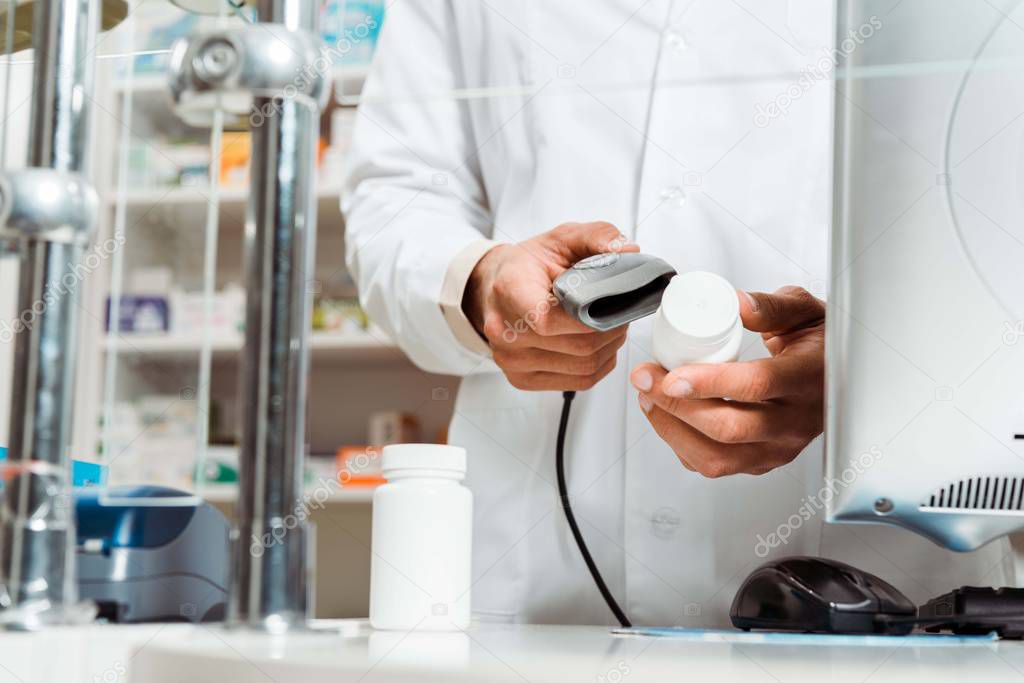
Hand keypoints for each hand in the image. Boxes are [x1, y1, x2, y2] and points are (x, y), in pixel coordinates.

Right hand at [464, 222, 637, 390]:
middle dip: (611, 331)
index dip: (589, 317)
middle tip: (621, 314)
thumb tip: (628, 251)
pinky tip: (599, 347)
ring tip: (611, 328)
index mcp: (509, 291)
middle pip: (578, 346)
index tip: (608, 302)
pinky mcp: (521, 379)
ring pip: (582, 367)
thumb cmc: (527, 266)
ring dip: (609, 349)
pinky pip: (577, 382)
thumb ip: (597, 237)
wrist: (494, 288)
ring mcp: (511, 359)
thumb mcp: (561, 238)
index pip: (549, 320)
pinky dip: (598, 366)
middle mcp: (504, 331)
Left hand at [630, 286, 824, 477]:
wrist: (838, 377)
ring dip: (672, 428)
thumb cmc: (818, 343)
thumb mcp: (803, 311)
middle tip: (646, 379)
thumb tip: (735, 302)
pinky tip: (666, 416)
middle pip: (729, 429)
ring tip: (648, 397)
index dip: (709, 383)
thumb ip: (769, 306)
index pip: (756, 386)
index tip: (671, 375)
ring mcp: (780, 448)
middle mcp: (796, 422)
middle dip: (676, 406)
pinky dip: (681, 444)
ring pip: (717, 458)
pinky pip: (714, 465)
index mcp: (808, 378)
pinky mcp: (763, 462)